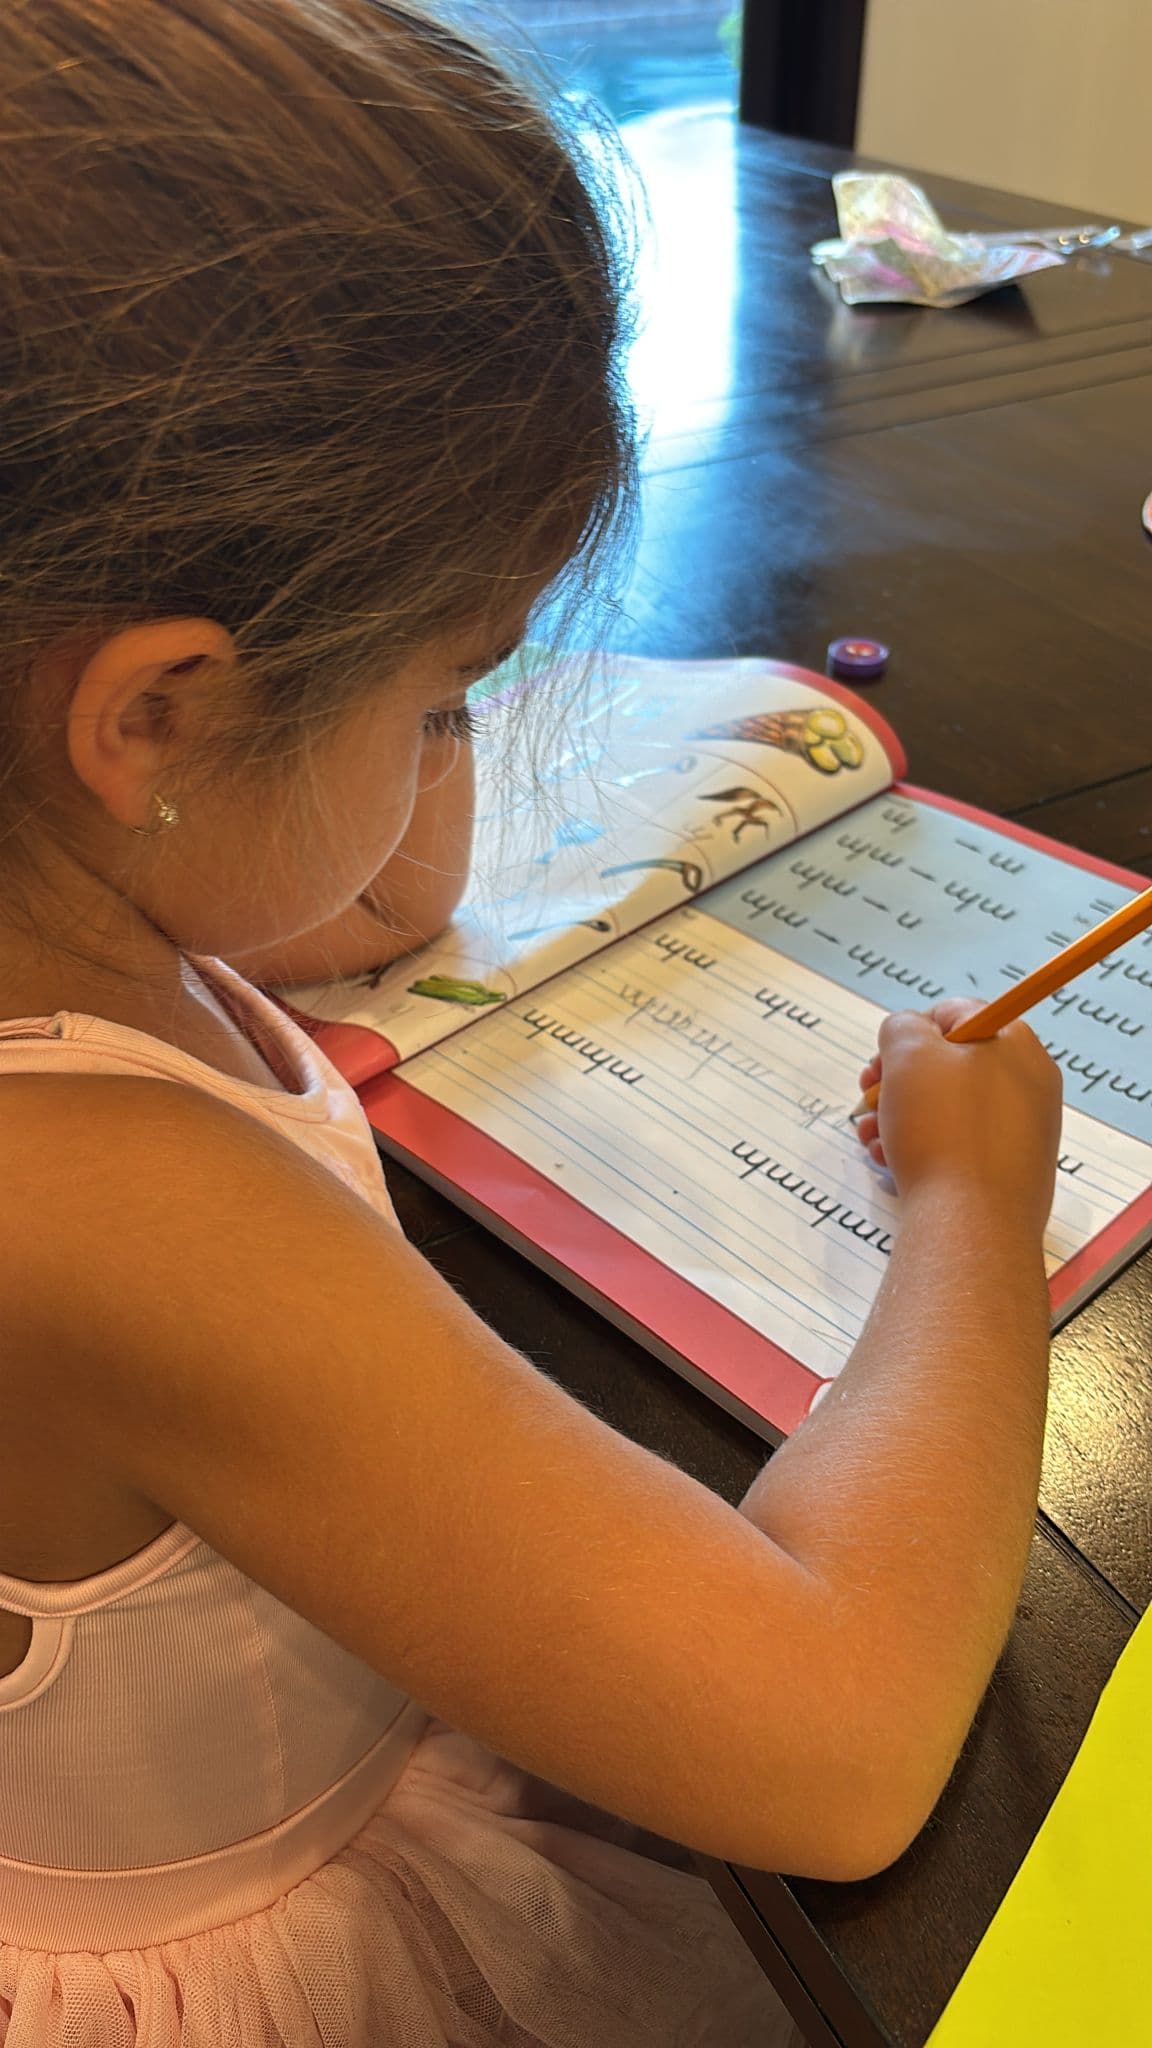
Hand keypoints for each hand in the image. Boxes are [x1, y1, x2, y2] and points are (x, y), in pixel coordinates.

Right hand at [853, 997, 1061, 1235]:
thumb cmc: (944, 1130)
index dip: (911, 1032)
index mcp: (1015, 1044)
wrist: (972, 1224)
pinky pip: (958, 1147)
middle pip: (950, 1066)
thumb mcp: (909, 1054)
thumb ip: (902, 1027)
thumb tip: (908, 1033)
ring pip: (947, 1109)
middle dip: (898, 1083)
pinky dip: (921, 1149)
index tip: (881, 1061)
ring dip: (900, 1117)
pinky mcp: (1008, 1172)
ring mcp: (1021, 1131)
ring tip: (871, 1139)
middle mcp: (1027, 1084)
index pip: (957, 1014)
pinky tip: (891, 1164)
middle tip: (868, 1101)